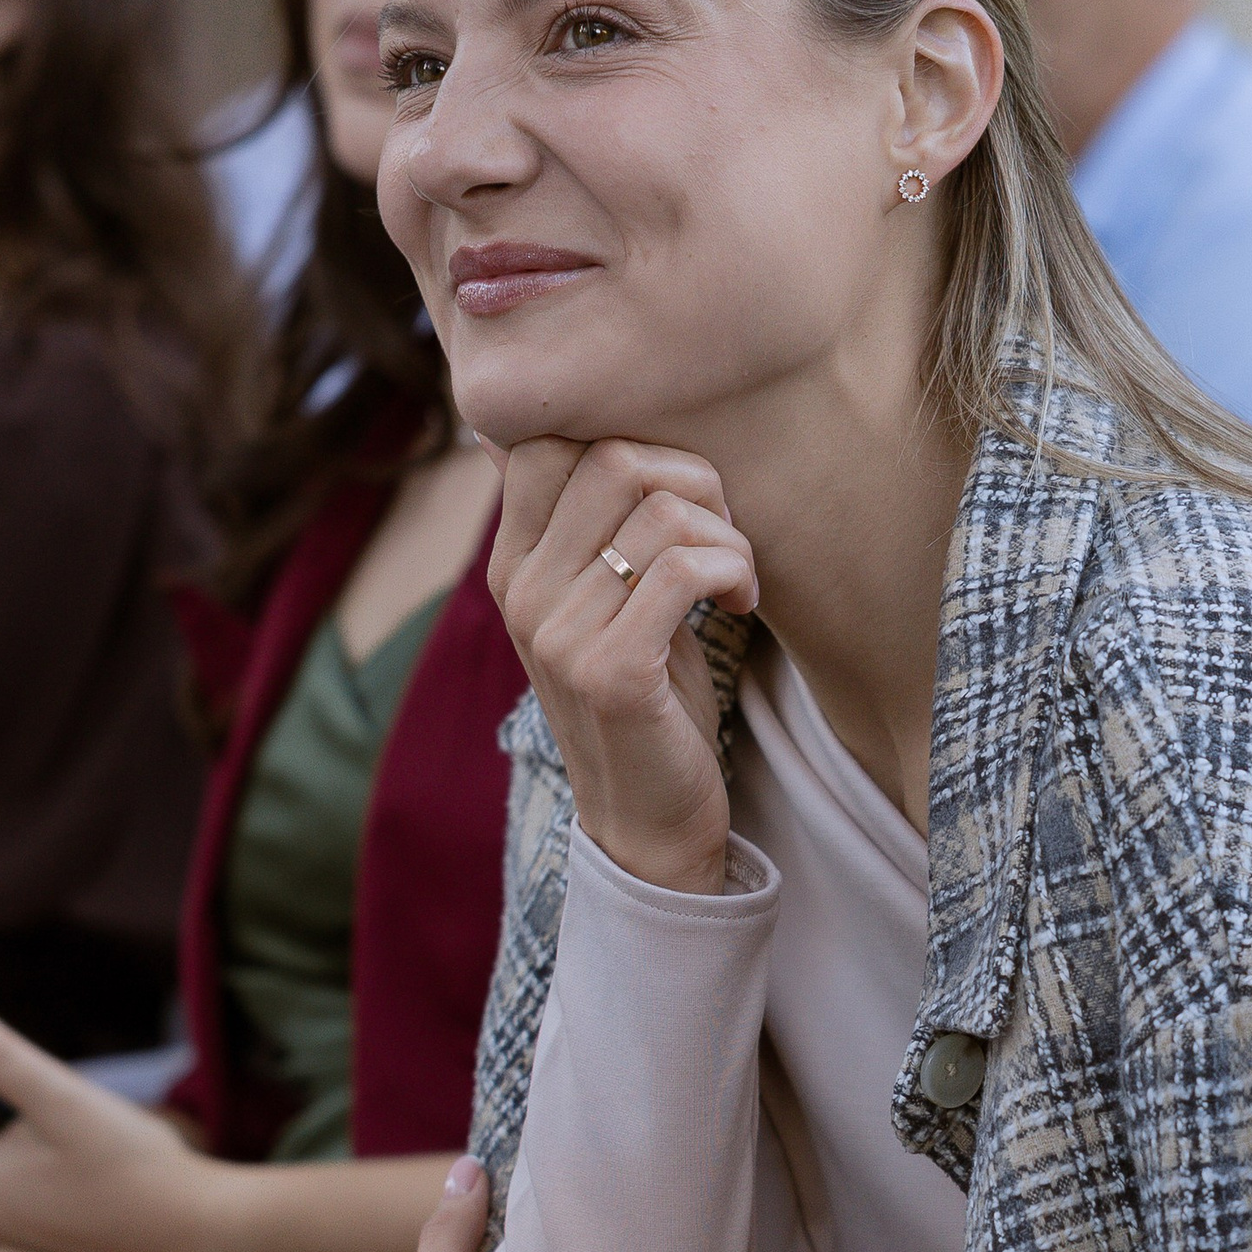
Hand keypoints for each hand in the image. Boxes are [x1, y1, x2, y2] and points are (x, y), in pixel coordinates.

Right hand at [487, 439, 756, 894]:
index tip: (674, 498)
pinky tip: (739, 607)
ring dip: (727, 537)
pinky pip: (686, 569)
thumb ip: (588, 523)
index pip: (544, 441)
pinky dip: (734, 573)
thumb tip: (553, 429)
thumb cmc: (645, 697)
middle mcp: (521, 592)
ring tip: (735, 581)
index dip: (630, 443)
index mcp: (513, 565)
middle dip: (695, 481)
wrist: (647, 821)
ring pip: (661, 512)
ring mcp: (559, 634)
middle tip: (722, 536)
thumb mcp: (605, 600)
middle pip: (613, 459)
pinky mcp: (611, 673)